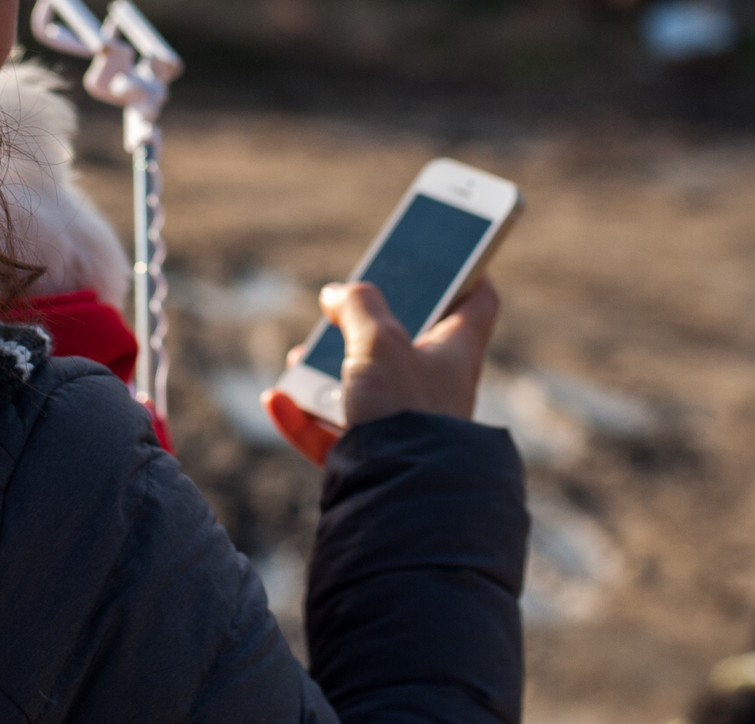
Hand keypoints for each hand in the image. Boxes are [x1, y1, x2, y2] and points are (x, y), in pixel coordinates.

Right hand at [262, 279, 499, 466]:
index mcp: (455, 352)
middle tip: (340, 311)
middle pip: (404, 344)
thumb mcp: (379, 341)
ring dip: (323, 374)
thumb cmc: (405, 411)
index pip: (477, 301)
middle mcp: (435, 388)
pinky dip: (304, 417)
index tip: (448, 256)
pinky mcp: (376, 459)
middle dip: (362, 328)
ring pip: (362, 388)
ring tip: (298, 361)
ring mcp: (406, 426)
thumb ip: (358, 306)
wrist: (401, 498)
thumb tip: (337, 294)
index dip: (467, 272)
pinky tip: (276, 401)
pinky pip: (334, 433)